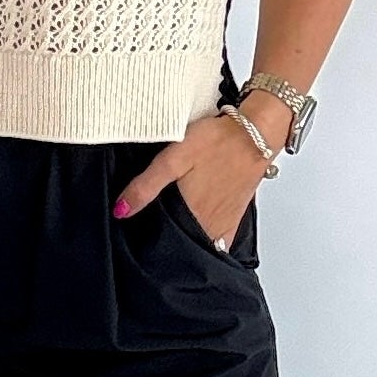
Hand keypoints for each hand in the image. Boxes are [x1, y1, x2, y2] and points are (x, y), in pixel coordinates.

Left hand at [112, 107, 281, 244]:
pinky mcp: (235, 216)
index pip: (164, 241)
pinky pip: (220, 239)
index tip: (137, 238)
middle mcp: (208, 224)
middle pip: (181, 244)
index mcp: (191, 213)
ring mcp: (223, 222)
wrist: (255, 133)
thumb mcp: (173, 158)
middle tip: (151, 234)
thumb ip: (146, 186)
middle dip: (166, 243)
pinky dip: (208, 241)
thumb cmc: (215, 141)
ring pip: (200, 243)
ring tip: (171, 231)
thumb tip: (121, 211)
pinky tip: (198, 232)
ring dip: (186, 241)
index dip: (148, 242)